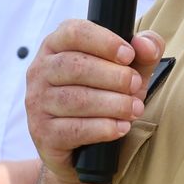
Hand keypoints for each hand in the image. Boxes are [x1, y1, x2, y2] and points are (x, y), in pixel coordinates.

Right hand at [24, 21, 164, 183]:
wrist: (81, 150)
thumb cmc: (102, 99)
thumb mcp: (126, 72)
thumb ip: (142, 54)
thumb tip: (145, 44)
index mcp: (55, 46)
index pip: (74, 32)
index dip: (104, 41)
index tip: (129, 55)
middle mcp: (40, 71)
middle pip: (75, 66)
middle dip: (113, 76)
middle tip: (136, 86)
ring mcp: (38, 103)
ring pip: (76, 99)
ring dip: (113, 104)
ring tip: (134, 109)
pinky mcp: (43, 133)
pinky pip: (74, 129)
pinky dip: (103, 128)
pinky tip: (121, 127)